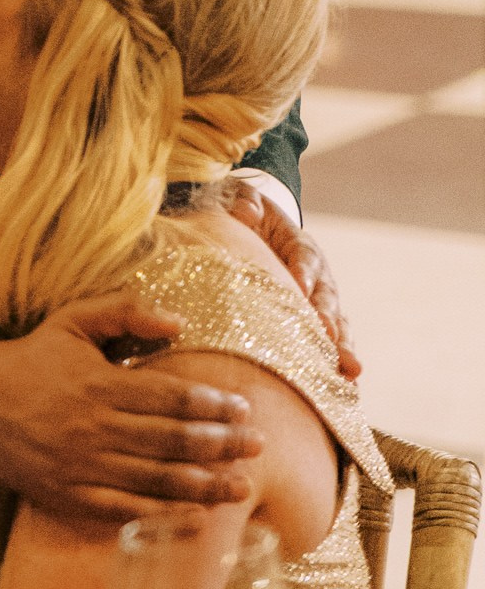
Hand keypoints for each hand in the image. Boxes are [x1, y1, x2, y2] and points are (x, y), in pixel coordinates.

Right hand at [0, 294, 263, 522]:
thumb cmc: (32, 356)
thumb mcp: (74, 319)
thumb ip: (126, 312)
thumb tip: (179, 322)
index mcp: (100, 383)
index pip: (173, 398)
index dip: (214, 406)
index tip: (244, 410)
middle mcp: (94, 427)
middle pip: (173, 441)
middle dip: (223, 446)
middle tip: (259, 448)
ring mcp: (82, 466)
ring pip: (157, 481)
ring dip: (205, 486)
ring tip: (241, 488)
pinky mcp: (69, 495)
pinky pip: (125, 512)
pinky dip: (164, 518)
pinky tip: (196, 519)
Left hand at [223, 176, 359, 379]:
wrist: (250, 230)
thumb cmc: (242, 216)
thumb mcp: (238, 199)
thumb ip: (243, 201)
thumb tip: (245, 211)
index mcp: (298, 244)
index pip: (304, 257)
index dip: (303, 270)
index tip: (300, 286)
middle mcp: (315, 275)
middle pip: (326, 297)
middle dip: (329, 317)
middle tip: (330, 337)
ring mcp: (318, 302)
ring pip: (335, 325)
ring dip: (342, 348)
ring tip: (350, 372)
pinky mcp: (314, 324)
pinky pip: (328, 345)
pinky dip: (335, 365)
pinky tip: (342, 389)